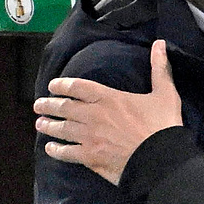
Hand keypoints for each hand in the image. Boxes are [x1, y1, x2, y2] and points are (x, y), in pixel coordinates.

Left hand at [36, 38, 183, 184]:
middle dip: (49, 105)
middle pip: (64, 107)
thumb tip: (160, 43)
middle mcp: (94, 115)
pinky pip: (67, 152)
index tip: (52, 85)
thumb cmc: (163, 126)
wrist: (161, 159)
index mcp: (109, 98)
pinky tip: (50, 149)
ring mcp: (89, 137)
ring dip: (49, 125)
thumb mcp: (165, 94)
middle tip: (38, 105)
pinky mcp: (90, 157)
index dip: (62, 85)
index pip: (78, 86)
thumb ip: (159, 68)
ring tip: (39, 124)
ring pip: (62, 129)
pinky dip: (56, 150)